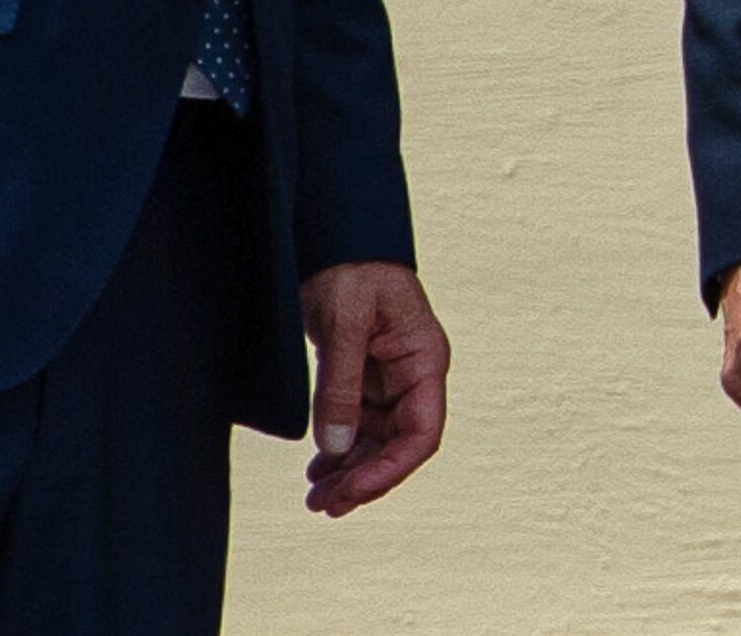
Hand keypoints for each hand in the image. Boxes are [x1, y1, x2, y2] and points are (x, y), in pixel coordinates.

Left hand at [300, 259, 449, 515]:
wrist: (333, 233)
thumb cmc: (349, 266)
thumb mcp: (345, 322)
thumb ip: (341, 384)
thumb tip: (335, 447)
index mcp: (424, 361)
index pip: (421, 433)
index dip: (390, 470)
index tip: (352, 492)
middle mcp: (412, 375)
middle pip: (396, 444)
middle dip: (362, 478)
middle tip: (324, 506)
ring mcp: (387, 377)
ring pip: (375, 439)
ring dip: (348, 470)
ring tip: (316, 496)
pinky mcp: (362, 374)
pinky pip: (356, 422)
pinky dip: (338, 448)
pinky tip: (317, 468)